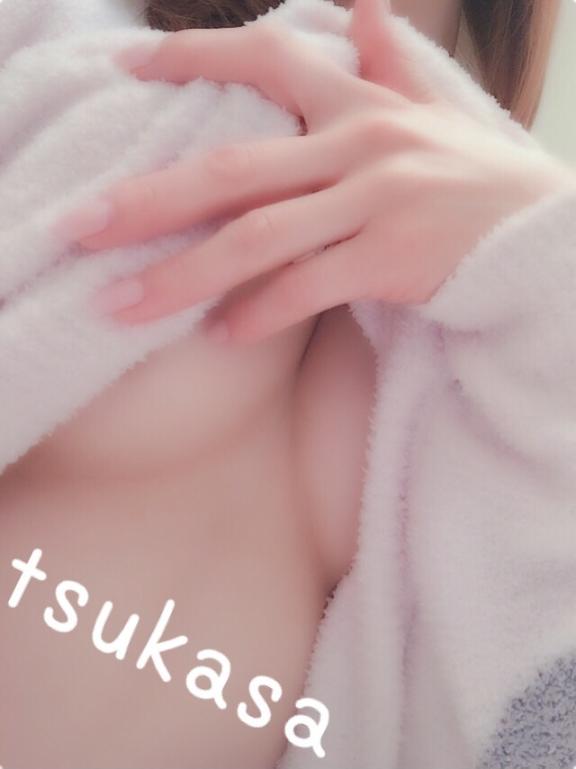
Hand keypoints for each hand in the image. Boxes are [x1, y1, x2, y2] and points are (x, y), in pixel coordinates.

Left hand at [59, 0, 575, 343]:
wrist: (541, 233)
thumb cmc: (474, 176)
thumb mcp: (434, 108)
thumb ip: (390, 62)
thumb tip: (360, 9)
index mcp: (361, 103)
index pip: (267, 61)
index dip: (193, 58)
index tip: (128, 67)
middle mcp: (359, 144)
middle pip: (232, 171)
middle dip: (148, 200)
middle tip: (80, 226)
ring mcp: (375, 201)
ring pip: (258, 238)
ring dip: (183, 275)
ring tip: (120, 306)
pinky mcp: (392, 258)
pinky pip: (309, 286)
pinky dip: (260, 311)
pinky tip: (219, 333)